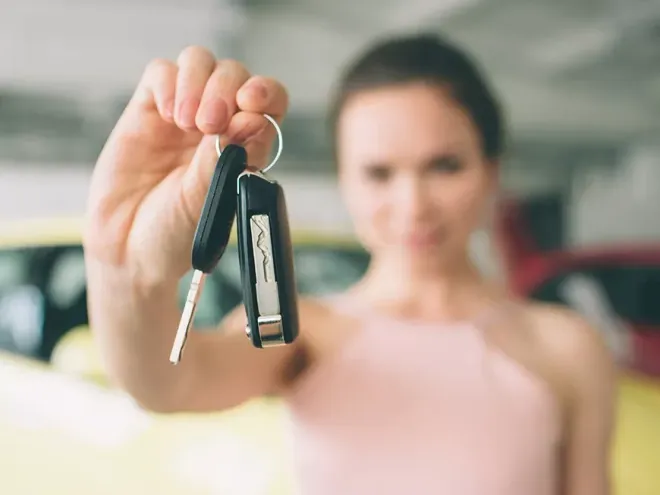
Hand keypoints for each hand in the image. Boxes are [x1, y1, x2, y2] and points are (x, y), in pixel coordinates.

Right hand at [83, 46, 288, 287]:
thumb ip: (226, 158)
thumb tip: (254, 120)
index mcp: (245, 145)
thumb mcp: (207, 200)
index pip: (269, 101)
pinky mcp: (148, 111)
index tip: (251, 103)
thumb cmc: (176, 232)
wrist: (129, 248)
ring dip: (198, 82)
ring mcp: (183, 115)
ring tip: (185, 121)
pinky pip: (160, 73)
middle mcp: (219, 125)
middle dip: (225, 90)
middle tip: (209, 124)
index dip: (265, 93)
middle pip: (234, 74)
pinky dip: (167, 84)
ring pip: (199, 62)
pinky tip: (166, 114)